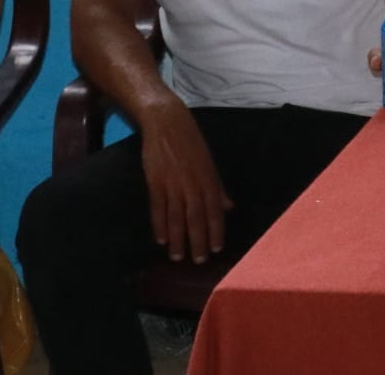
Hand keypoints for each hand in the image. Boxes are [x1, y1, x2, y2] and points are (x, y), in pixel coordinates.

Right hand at [136, 100, 232, 263]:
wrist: (168, 123)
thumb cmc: (191, 143)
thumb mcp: (209, 163)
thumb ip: (217, 187)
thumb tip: (228, 207)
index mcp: (209, 178)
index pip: (215, 210)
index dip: (216, 230)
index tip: (216, 249)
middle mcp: (193, 183)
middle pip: (196, 217)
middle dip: (198, 240)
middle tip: (198, 261)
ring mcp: (173, 183)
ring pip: (177, 216)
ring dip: (177, 238)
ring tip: (177, 256)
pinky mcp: (155, 181)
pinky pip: (158, 207)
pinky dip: (159, 224)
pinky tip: (160, 239)